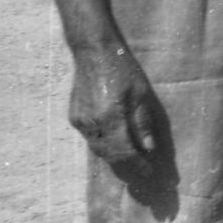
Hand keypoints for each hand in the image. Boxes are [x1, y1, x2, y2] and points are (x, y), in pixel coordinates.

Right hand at [69, 43, 163, 165]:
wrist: (93, 51)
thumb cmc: (121, 69)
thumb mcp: (140, 95)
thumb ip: (142, 123)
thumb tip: (148, 148)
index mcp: (111, 118)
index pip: (125, 153)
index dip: (137, 165)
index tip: (148, 171)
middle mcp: (92, 124)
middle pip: (109, 155)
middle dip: (126, 166)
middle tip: (141, 169)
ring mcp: (80, 121)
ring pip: (98, 149)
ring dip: (113, 157)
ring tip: (129, 159)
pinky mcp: (73, 117)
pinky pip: (90, 138)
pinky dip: (102, 144)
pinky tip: (113, 142)